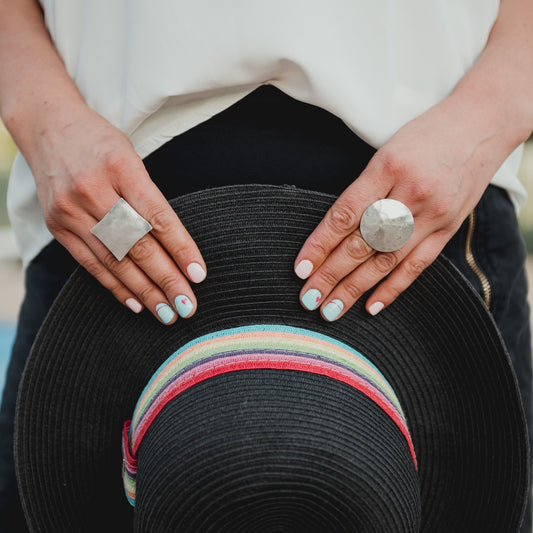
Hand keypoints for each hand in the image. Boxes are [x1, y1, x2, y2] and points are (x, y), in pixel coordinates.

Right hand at [30, 105, 205, 324]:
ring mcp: (70, 211)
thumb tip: (177, 249)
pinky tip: (136, 303)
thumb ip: (149, 198)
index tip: (199, 275)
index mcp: (120, 166)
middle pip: (136, 244)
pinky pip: (90, 264)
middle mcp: (92, 190)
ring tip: (167, 313)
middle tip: (188, 306)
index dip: (181, 249)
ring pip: (114, 260)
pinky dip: (115, 286)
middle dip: (166, 279)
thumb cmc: (102, 144)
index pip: (157, 216)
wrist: (48, 128)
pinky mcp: (56, 226)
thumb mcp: (132, 157)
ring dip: (144, 291)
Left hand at [294, 98, 511, 320]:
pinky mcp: (449, 229)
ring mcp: (433, 214)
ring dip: (355, 289)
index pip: (345, 214)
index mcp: (388, 167)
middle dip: (331, 275)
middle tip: (308, 299)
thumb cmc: (423, 137)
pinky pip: (418, 265)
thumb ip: (363, 190)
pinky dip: (393, 288)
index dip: (320, 244)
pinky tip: (371, 307)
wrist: (481, 125)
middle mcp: (411, 194)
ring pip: (387, 260)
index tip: (300, 269)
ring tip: (331, 311)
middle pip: (363, 242)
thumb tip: (331, 235)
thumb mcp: (386, 151)